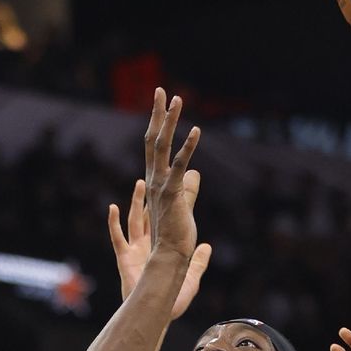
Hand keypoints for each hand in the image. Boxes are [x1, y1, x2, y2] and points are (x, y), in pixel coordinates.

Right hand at [108, 179, 211, 317]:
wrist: (157, 315)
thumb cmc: (172, 300)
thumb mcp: (190, 276)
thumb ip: (198, 261)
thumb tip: (206, 246)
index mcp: (161, 250)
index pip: (164, 223)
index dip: (166, 207)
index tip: (170, 191)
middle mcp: (147, 247)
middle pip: (148, 216)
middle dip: (151, 197)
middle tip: (155, 177)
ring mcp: (135, 252)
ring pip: (135, 220)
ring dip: (137, 202)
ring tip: (140, 183)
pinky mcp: (124, 259)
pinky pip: (117, 237)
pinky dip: (113, 222)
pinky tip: (112, 208)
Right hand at [143, 88, 200, 259]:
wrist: (167, 260)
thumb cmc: (174, 238)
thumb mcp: (184, 208)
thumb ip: (189, 189)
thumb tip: (196, 174)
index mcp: (154, 184)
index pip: (155, 148)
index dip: (158, 125)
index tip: (162, 105)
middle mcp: (153, 181)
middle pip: (153, 141)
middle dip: (157, 114)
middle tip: (161, 90)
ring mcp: (160, 187)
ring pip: (161, 147)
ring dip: (169, 122)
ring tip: (176, 99)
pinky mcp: (172, 194)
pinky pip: (180, 166)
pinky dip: (188, 148)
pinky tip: (196, 131)